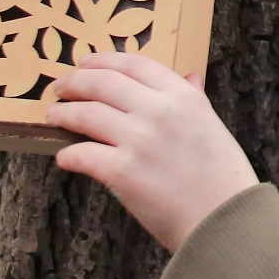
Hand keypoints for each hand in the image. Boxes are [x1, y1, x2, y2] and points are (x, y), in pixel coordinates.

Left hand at [48, 51, 258, 252]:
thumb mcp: (212, 124)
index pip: (134, 64)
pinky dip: (68, 154)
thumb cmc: (223, 176)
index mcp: (183, 96)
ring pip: (85, 114)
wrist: (224, 218)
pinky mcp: (121, 171)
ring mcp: (138, 140)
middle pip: (103, 82)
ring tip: (54, 116)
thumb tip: (190, 77)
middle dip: (75, 82)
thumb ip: (195, 98)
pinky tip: (64, 157)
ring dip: (63, 113)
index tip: (86, 63)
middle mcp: (159, 110)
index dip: (104, 60)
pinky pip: (82, 154)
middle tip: (60, 87)